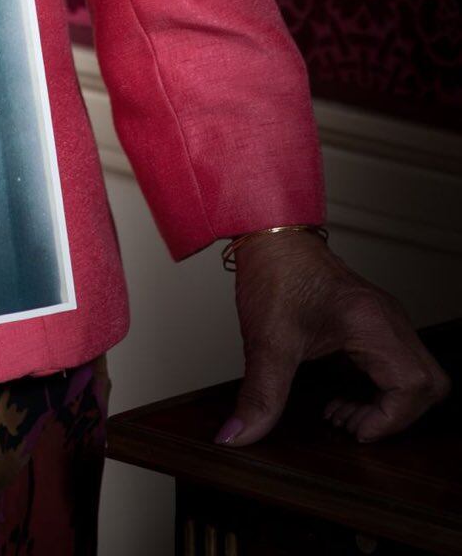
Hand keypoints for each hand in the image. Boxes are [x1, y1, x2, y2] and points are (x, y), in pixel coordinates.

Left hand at [217, 229, 450, 445]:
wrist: (269, 231)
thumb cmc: (275, 272)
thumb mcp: (266, 341)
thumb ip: (259, 395)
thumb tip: (238, 436)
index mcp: (370, 322)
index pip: (414, 385)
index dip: (390, 419)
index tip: (353, 430)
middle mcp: (388, 319)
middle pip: (429, 383)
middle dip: (395, 415)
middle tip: (351, 422)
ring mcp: (385, 318)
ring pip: (418, 374)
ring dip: (387, 404)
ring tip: (340, 412)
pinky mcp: (375, 320)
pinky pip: (399, 363)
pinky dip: (378, 388)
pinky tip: (340, 392)